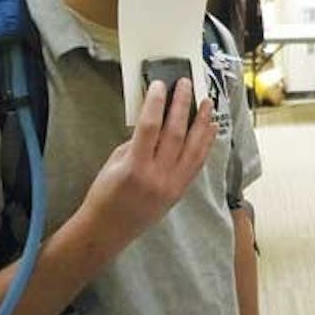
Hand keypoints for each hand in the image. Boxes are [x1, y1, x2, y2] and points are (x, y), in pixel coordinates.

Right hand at [78, 79, 217, 248]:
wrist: (109, 230)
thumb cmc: (105, 194)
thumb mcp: (114, 163)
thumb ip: (137, 142)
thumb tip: (155, 119)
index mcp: (135, 168)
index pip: (150, 127)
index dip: (156, 103)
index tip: (160, 84)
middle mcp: (159, 176)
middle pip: (176, 133)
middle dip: (182, 105)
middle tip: (186, 84)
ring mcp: (174, 184)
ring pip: (195, 147)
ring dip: (202, 122)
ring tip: (207, 102)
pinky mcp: (182, 190)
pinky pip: (198, 162)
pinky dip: (206, 143)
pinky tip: (210, 128)